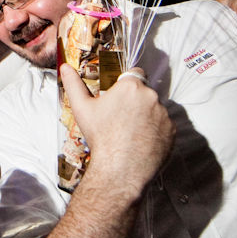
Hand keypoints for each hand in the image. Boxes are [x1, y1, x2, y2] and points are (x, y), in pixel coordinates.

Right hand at [61, 64, 172, 190]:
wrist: (119, 170)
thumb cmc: (100, 138)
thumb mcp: (82, 109)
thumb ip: (73, 84)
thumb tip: (65, 67)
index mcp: (130, 86)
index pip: (135, 74)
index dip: (128, 84)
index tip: (121, 97)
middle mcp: (151, 96)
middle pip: (145, 93)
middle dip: (136, 102)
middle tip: (122, 118)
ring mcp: (164, 114)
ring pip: (155, 109)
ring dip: (147, 116)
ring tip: (131, 133)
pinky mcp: (171, 130)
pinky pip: (164, 126)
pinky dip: (156, 131)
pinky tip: (141, 141)